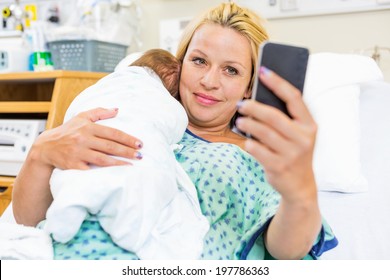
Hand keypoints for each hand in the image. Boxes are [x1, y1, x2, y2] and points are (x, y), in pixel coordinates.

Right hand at [33, 107, 142, 169]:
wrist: (46, 147)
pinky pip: (91, 170)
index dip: (127, 138)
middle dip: (127, 151)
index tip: (140, 143)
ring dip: (119, 163)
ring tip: (132, 165)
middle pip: (110, 146)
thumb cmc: (68, 131)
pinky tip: (114, 174)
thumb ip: (99, 112)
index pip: (112, 133)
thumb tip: (117, 110)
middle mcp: (83, 139)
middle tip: (140, 155)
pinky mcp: (73, 165)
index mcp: (88, 127)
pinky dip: (103, 173)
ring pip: (102, 159)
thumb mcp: (81, 117)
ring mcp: (78, 153)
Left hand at [236, 68, 316, 202]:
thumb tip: (260, 98)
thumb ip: (286, 118)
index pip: (293, 97)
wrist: (300, 185)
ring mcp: (291, 153)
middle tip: (241, 104)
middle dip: (254, 107)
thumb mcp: (298, 135)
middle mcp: (303, 138)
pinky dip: (249, 143)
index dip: (277, 82)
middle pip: (273, 115)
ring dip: (247, 124)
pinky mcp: (278, 166)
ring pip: (262, 132)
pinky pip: (257, 149)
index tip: (263, 71)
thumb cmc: (294, 153)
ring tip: (240, 121)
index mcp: (309, 125)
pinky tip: (247, 141)